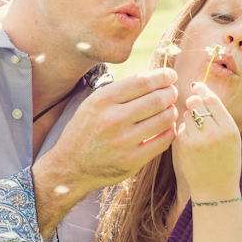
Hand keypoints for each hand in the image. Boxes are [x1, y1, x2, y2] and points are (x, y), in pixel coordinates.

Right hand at [36, 68, 178, 195]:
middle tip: (172, 93)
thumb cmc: (84, 131)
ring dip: (172, 111)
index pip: (142, 82)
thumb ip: (119, 92)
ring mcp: (123, 141)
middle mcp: (112, 119)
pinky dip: (170, 131)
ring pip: (164, 119)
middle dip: (170, 93)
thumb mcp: (92, 104)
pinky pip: (163, 141)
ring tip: (169, 110)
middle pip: (157, 99)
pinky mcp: (132, 161)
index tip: (170, 75)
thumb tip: (153, 79)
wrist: (69, 166)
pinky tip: (166, 128)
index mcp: (102, 100)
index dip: (162, 76)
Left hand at [174, 82, 241, 200]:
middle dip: (193, 101)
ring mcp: (197, 140)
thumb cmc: (226, 160)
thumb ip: (219, 115)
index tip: (198, 86)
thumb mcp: (232, 137)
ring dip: (189, 117)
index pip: (212, 99)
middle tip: (195, 105)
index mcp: (230, 129)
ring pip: (186, 114)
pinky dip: (184, 130)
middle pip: (195, 102)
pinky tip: (192, 142)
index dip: (203, 90)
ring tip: (198, 130)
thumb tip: (200, 89)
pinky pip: (180, 127)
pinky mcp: (183, 146)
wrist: (216, 189)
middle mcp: (214, 133)